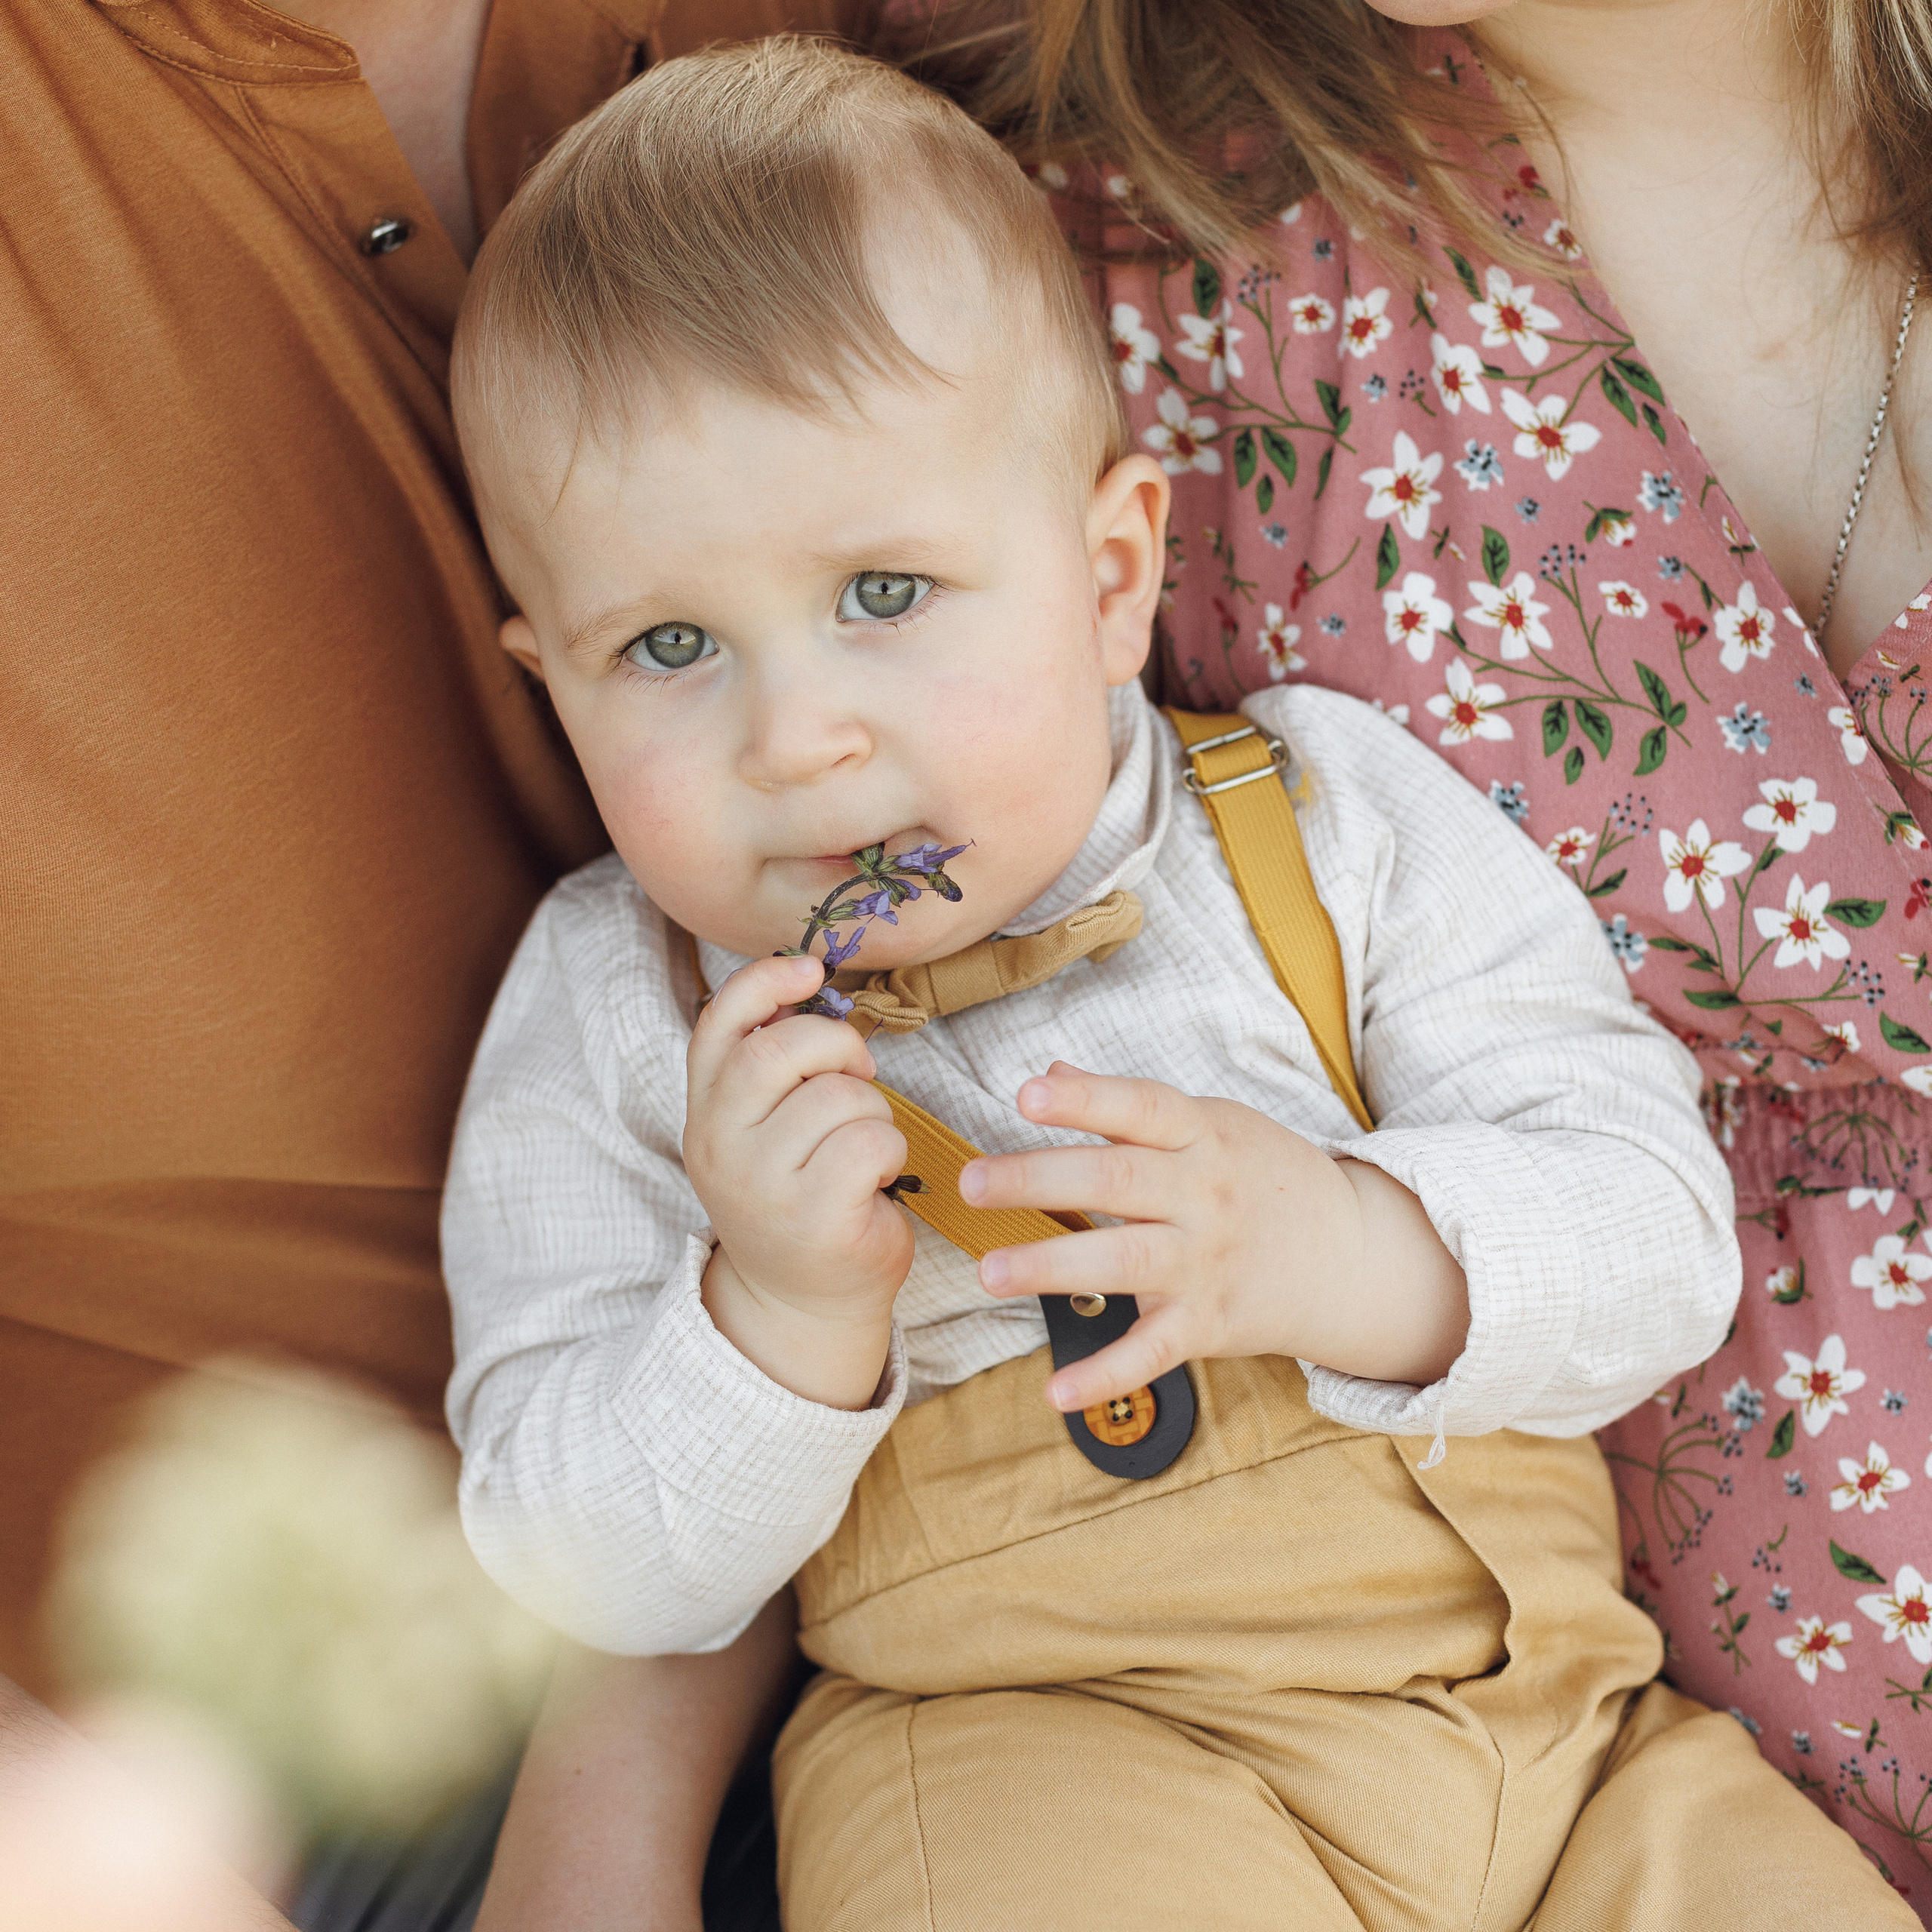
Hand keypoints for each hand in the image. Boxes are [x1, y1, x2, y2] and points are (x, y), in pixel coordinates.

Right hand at [687, 954, 910, 1408]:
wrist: (802, 1304)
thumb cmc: (796, 1199)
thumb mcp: (760, 1132)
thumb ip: (770, 1069)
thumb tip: (807, 985)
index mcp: (705, 1113)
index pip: (719, 1024)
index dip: (764, 983)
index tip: (811, 970)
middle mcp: (720, 1146)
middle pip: (781, 1051)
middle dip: (838, 1046)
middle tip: (859, 1074)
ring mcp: (762, 1185)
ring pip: (837, 1097)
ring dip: (872, 1111)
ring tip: (863, 1148)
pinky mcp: (813, 1217)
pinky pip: (871, 1142)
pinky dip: (890, 1151)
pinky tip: (877, 1180)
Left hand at [958, 1062, 1468, 1410]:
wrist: (1353, 1256)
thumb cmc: (1266, 1177)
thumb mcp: (1213, 1123)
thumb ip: (1132, 1106)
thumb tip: (1052, 1070)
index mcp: (1202, 1135)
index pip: (1140, 1109)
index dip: (1084, 1100)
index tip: (1025, 1094)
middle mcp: (1205, 1195)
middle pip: (1117, 1182)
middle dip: (1039, 1180)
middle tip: (972, 1182)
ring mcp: (1207, 1262)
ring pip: (1124, 1261)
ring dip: (1053, 1267)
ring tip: (989, 1273)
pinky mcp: (1209, 1324)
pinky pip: (1152, 1352)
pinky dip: (1104, 1375)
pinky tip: (1054, 1392)